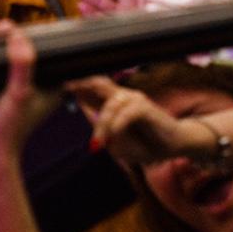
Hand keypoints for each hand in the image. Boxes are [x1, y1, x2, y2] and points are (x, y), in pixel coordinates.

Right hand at [0, 24, 56, 165]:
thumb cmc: (8, 130)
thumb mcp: (19, 95)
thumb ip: (22, 65)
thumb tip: (17, 36)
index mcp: (50, 81)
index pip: (40, 47)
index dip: (23, 33)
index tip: (4, 30)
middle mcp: (34, 80)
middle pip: (20, 46)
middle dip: (2, 34)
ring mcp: (13, 82)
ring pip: (1, 52)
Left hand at [72, 75, 215, 165]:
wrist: (172, 148)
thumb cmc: (144, 144)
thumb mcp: (115, 140)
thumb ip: (100, 124)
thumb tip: (84, 109)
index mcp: (114, 101)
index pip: (93, 87)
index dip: (77, 84)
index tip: (59, 84)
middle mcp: (124, 96)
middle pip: (99, 84)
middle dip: (82, 85)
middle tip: (66, 86)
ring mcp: (136, 100)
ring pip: (112, 104)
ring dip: (103, 123)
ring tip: (99, 142)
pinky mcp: (147, 108)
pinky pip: (128, 112)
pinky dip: (119, 124)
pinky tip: (114, 136)